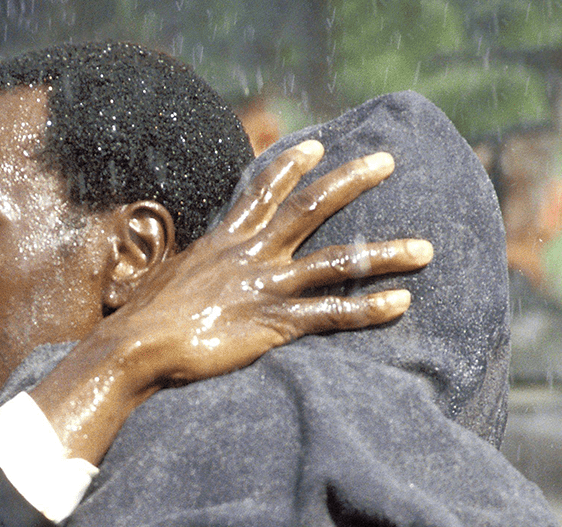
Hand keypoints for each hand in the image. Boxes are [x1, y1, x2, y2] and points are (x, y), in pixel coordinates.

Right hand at [111, 140, 429, 386]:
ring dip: (386, 253)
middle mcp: (250, 254)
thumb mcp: (168, 278)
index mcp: (224, 240)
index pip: (262, 190)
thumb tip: (188, 271)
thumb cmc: (143, 320)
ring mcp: (266, 286)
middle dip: (353, 181)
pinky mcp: (275, 324)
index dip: (290, 165)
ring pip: (338, 262)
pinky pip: (332, 313)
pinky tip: (402, 302)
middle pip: (311, 207)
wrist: (135, 346)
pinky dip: (369, 308)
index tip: (316, 145)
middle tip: (388, 162)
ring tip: (426, 249)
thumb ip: (192, 268)